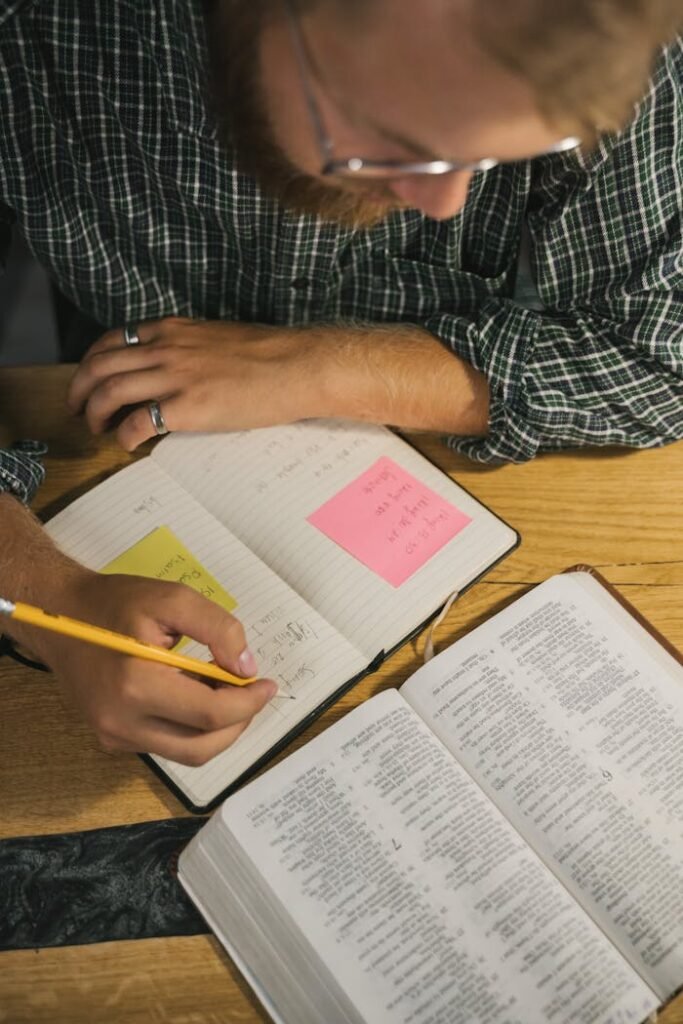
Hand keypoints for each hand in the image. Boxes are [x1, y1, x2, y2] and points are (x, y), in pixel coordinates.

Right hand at [35, 569, 276, 765]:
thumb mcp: (172, 599)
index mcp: (136, 685)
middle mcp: (122, 722)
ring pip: (186, 752)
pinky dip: (192, 728)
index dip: (248, 703)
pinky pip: (166, 745)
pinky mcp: (112, 738)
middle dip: (238, 722)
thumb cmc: (115, 603)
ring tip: (225, 690)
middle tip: (252, 692)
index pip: (209, 714)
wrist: (59, 615)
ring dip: (218, 729)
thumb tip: (246, 668)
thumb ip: (217, 629)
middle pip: (202, 746)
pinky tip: (196, 695)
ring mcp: (114, 735)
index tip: (267, 684)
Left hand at [67, 317, 325, 449]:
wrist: (298, 366)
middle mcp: (167, 349)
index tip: (87, 380)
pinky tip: (127, 444)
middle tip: (76, 409)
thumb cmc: (269, 355)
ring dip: (94, 414)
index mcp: (174, 331)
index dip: (91, 362)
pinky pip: (138, 422)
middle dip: (78, 390)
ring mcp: (176, 377)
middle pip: (100, 366)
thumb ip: (188, 347)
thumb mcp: (217, 338)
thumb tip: (174, 366)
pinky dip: (124, 436)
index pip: (113, 340)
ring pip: (110, 392)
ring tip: (97, 428)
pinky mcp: (188, 408)